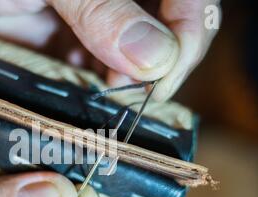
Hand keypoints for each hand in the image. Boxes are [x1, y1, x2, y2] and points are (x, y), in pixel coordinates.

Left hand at [0, 0, 220, 100]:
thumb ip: (99, 6)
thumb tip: (156, 59)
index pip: (187, 0)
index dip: (191, 33)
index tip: (164, 75)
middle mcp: (114, 10)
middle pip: (168, 43)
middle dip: (160, 76)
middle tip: (135, 102)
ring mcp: (91, 41)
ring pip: (135, 75)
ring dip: (131, 99)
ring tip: (112, 118)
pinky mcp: (66, 69)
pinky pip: (98, 93)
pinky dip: (101, 110)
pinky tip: (92, 122)